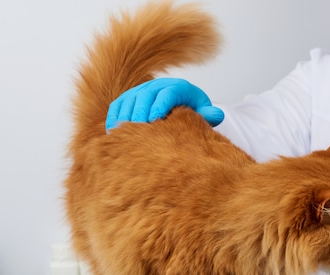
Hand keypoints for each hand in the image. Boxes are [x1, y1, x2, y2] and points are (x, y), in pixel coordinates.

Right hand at [105, 77, 224, 130]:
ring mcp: (140, 91)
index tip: (154, 120)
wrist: (179, 103)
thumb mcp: (203, 112)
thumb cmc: (192, 111)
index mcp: (177, 88)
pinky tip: (112, 134)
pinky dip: (114, 118)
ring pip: (128, 101)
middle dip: (140, 112)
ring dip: (124, 116)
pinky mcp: (128, 99)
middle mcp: (156, 86)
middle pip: (144, 96)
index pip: (167, 93)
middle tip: (137, 129)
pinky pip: (117, 107)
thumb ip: (208, 115)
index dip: (160, 105)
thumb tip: (217, 115)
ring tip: (122, 134)